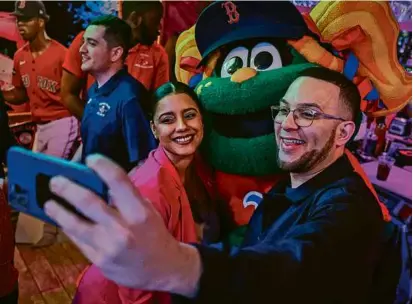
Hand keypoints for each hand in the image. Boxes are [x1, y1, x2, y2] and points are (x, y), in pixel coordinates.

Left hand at [44, 155, 200, 294]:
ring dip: (58, 210)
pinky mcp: (99, 260)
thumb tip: (99, 181)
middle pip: (88, 202)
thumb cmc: (153, 233)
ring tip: (49, 202)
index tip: (91, 158)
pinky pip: (77, 240)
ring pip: (74, 224)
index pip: (118, 181)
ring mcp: (108, 246)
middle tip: (55, 180)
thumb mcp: (147, 210)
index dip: (102, 166)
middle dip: (67, 188)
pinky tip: (62, 221)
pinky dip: (68, 228)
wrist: (161, 267)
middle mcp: (123, 228)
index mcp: (139, 212)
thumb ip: (125, 197)